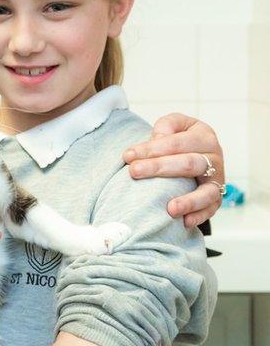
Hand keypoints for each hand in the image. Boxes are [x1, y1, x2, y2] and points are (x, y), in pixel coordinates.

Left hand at [122, 113, 223, 227]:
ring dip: (189, 201)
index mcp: (204, 136)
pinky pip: (211, 209)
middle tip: (134, 172)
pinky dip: (199, 216)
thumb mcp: (174, 124)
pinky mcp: (216, 198)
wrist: (197, 151)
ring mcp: (217, 179)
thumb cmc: (179, 138)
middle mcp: (214, 158)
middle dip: (159, 168)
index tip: (128, 156)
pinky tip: (184, 221)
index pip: (176, 143)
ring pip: (207, 191)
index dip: (152, 148)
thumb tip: (157, 140)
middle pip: (188, 164)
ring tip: (170, 208)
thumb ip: (166, 127)